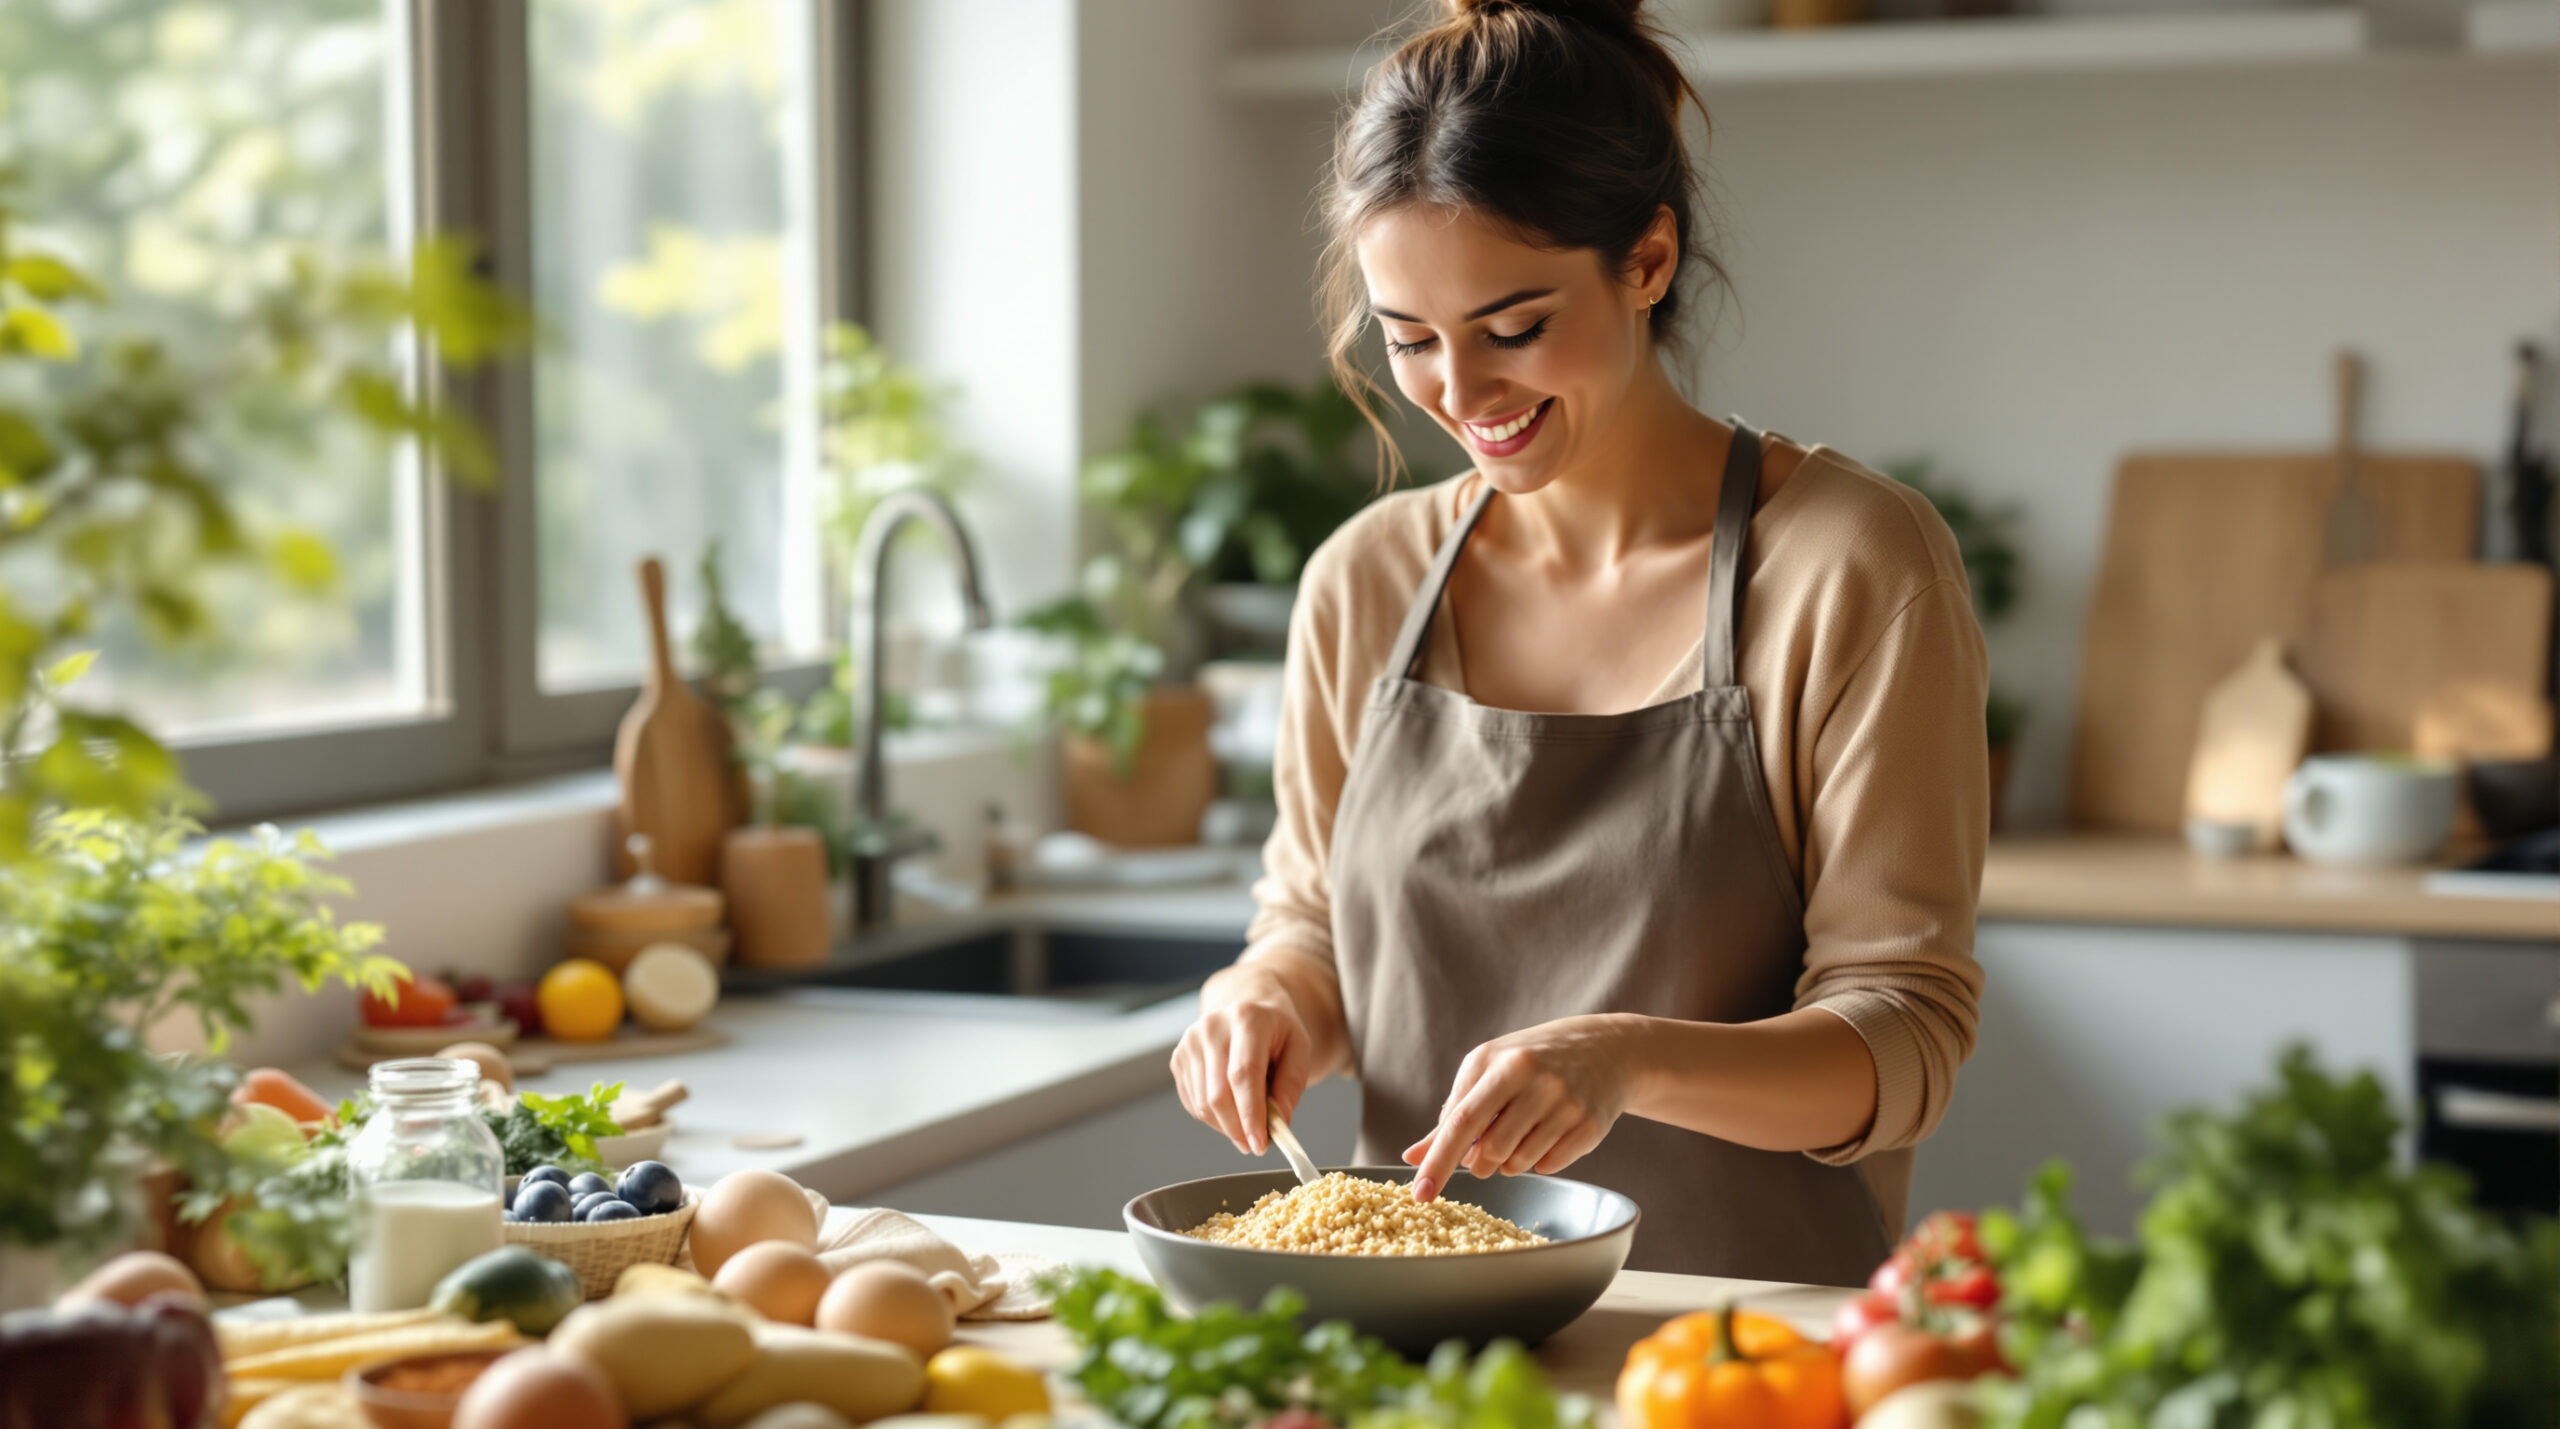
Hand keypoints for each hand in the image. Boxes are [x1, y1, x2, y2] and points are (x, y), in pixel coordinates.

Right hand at [1172, 966, 1314, 1154]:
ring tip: (1248, 1124)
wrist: (1246, 1006)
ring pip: (1203, 1104)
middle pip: (1219, 1094)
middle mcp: (1211, 1027)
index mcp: (1246, 1018)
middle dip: (1238, 1128)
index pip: (1243, 1074)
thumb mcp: (1298, 1047)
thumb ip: (1291, 1084)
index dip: (1250, 1113)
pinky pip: (1193, 1103)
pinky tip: (1231, 1110)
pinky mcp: (1178, 1058)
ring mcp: (1190, 1042)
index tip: (1260, 1144)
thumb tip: (1279, 1121)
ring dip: (1227, 1127)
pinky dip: (1214, 1118)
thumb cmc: (1276, 1030)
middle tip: (1256, 1145)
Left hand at [1403, 1015, 1643, 1201]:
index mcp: (1503, 1064)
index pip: (1462, 1121)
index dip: (1438, 1160)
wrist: (1605, 1050)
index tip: (1420, 1194)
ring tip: (1518, 1136)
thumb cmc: (1531, 1060)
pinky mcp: (1590, 1126)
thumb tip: (1413, 1158)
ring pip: (1519, 1163)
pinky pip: (1548, 1166)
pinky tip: (1546, 1136)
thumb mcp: (1488, 1070)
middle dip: (1480, 1161)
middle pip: (1491, 1150)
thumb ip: (1452, 1114)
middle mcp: (1537, 1081)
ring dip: (1508, 1162)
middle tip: (1486, 1148)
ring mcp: (1567, 1104)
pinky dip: (1538, 1161)